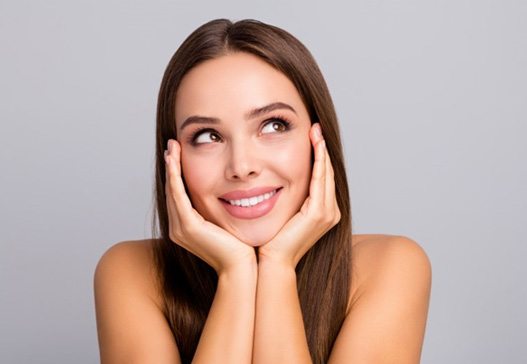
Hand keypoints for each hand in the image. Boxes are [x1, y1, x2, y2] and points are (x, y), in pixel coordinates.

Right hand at [164, 139, 256, 273]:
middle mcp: (178, 228)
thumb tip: (229, 193)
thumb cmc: (240, 248)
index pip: (178, 195)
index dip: (177, 174)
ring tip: (172, 147)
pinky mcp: (188, 227)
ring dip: (171, 167)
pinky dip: (175, 176)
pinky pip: (178, 195)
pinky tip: (174, 160)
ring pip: (172, 190)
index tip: (179, 154)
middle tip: (173, 145)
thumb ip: (220, 209)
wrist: (242, 268)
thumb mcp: (226, 223)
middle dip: (172, 166)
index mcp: (186, 228)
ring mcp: (180, 229)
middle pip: (172, 190)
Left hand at [257, 123, 340, 267]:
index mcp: (323, 212)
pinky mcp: (319, 213)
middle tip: (316, 127)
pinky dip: (318, 162)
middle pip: (327, 173)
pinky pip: (320, 180)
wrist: (272, 261)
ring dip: (321, 151)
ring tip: (316, 131)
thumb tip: (275, 179)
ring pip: (326, 173)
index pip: (323, 178)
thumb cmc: (272, 240)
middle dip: (322, 149)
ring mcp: (328, 213)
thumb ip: (288, 198)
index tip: (312, 136)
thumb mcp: (283, 213)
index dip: (319, 156)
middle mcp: (331, 212)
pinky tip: (315, 146)